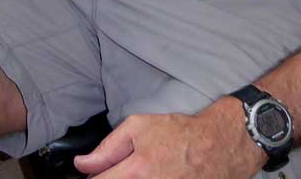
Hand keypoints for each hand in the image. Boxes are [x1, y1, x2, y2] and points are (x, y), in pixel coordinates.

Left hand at [73, 100, 264, 177]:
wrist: (218, 146)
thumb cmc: (179, 134)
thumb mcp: (138, 127)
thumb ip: (107, 148)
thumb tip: (82, 164)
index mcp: (136, 170)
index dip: (90, 178)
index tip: (89, 173)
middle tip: (115, 171)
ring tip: (135, 172)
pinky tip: (148, 176)